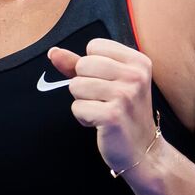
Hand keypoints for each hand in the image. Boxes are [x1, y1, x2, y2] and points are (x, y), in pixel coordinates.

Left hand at [45, 38, 158, 175]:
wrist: (142, 149)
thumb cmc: (124, 112)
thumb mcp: (108, 81)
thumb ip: (79, 64)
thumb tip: (53, 52)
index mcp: (138, 61)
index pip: (94, 46)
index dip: (92, 66)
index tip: (108, 83)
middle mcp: (135, 75)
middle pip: (83, 64)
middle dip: (85, 84)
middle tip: (104, 100)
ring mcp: (125, 95)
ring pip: (76, 85)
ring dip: (83, 102)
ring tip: (102, 111)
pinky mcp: (113, 115)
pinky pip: (77, 107)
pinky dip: (84, 118)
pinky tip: (101, 123)